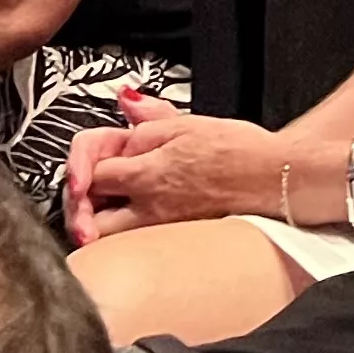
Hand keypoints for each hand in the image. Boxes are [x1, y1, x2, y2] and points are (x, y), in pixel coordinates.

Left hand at [63, 96, 307, 244]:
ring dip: (97, 226)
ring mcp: (159, 233)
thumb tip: (123, 106)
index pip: (92, 173)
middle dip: (79, 208)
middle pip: (88, 222)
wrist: (274, 181)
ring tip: (104, 207)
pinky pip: (133, 246)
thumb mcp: (188, 122)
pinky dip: (122, 235)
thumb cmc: (238, 151)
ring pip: (108, 242)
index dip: (84, 163)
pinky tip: (131, 217)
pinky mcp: (173, 244)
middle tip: (85, 192)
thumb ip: (148, 119)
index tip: (91, 159)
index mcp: (146, 175)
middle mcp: (147, 211)